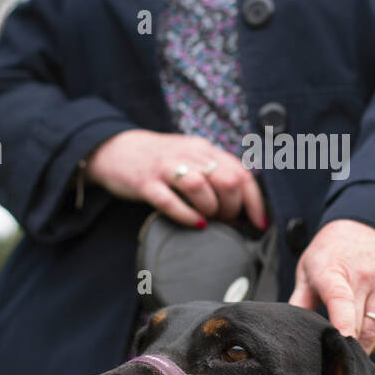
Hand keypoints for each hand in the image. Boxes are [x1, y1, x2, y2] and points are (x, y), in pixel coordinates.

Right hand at [84, 129, 266, 228]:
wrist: (114, 149)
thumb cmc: (160, 162)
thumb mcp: (192, 159)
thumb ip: (215, 175)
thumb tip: (244, 206)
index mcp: (204, 150)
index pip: (241, 172)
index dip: (254, 201)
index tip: (259, 223)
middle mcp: (189, 155)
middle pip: (226, 179)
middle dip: (233, 207)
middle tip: (226, 221)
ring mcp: (166, 168)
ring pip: (200, 186)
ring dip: (211, 209)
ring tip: (209, 220)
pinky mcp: (145, 183)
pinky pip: (169, 200)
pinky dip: (186, 215)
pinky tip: (196, 224)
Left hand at [288, 219, 374, 353]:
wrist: (363, 226)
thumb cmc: (329, 255)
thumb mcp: (307, 271)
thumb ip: (300, 302)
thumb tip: (292, 331)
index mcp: (332, 270)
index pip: (340, 300)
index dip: (342, 325)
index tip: (343, 344)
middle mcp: (363, 273)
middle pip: (359, 325)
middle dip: (348, 347)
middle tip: (337, 356)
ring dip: (365, 345)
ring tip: (353, 348)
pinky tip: (371, 339)